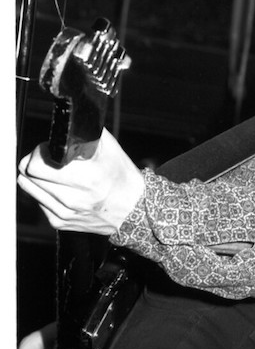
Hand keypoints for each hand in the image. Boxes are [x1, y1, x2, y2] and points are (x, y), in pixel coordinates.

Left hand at [17, 128, 144, 235]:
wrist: (133, 208)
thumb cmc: (121, 175)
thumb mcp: (110, 148)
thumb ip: (85, 135)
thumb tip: (65, 126)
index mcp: (86, 178)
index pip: (37, 165)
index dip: (40, 151)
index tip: (49, 148)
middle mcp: (73, 198)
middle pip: (27, 175)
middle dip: (35, 161)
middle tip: (49, 158)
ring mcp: (64, 212)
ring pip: (28, 188)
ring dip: (37, 177)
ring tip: (55, 172)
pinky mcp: (59, 222)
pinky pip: (37, 201)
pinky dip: (44, 192)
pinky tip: (60, 188)